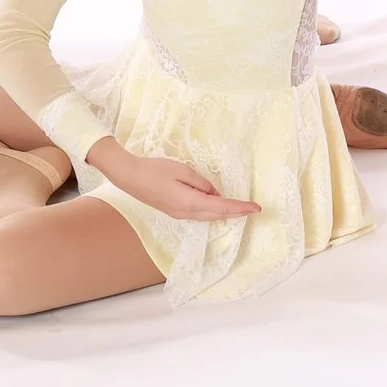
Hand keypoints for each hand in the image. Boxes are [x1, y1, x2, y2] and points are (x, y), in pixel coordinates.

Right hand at [99, 145, 263, 222]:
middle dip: (236, 213)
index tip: (256, 208)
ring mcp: (179, 214)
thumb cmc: (155, 170)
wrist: (130, 177)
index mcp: (190, 202)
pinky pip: (199, 214)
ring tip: (241, 208)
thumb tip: (214, 192)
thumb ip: (202, 183)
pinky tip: (218, 206)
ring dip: (225, 213)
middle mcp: (186, 213)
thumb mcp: (183, 171)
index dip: (240, 208)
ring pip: (208, 216)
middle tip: (253, 209)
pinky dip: (213, 211)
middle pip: (217, 215)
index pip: (222, 206)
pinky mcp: (174, 211)